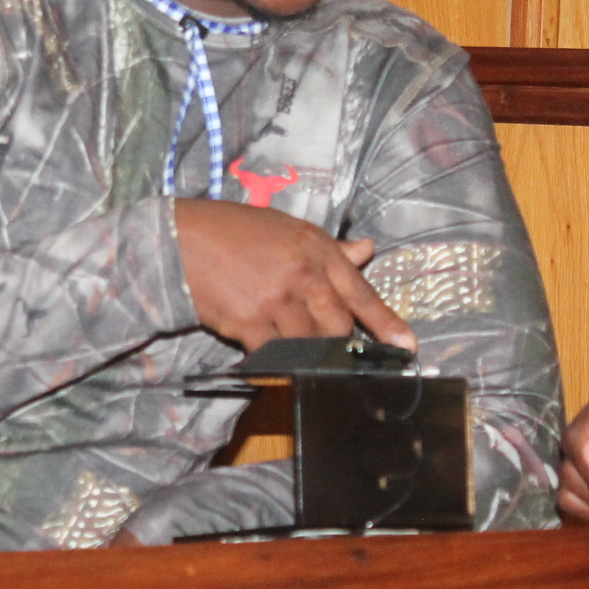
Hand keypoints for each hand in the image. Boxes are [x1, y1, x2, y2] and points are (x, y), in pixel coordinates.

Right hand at [173, 200, 415, 352]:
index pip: (362, 293)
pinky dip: (276, 359)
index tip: (406, 347)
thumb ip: (330, 248)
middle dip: (339, 343)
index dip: (386, 324)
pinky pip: (275, 353)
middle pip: (340, 327)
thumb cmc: (236, 231)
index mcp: (317, 250)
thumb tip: (368, 249)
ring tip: (296, 348)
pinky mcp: (249, 322)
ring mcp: (276, 301)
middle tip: (333, 350)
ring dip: (307, 352)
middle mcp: (303, 275)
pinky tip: (268, 355)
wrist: (182, 239)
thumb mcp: (288, 229)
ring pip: (310, 344)